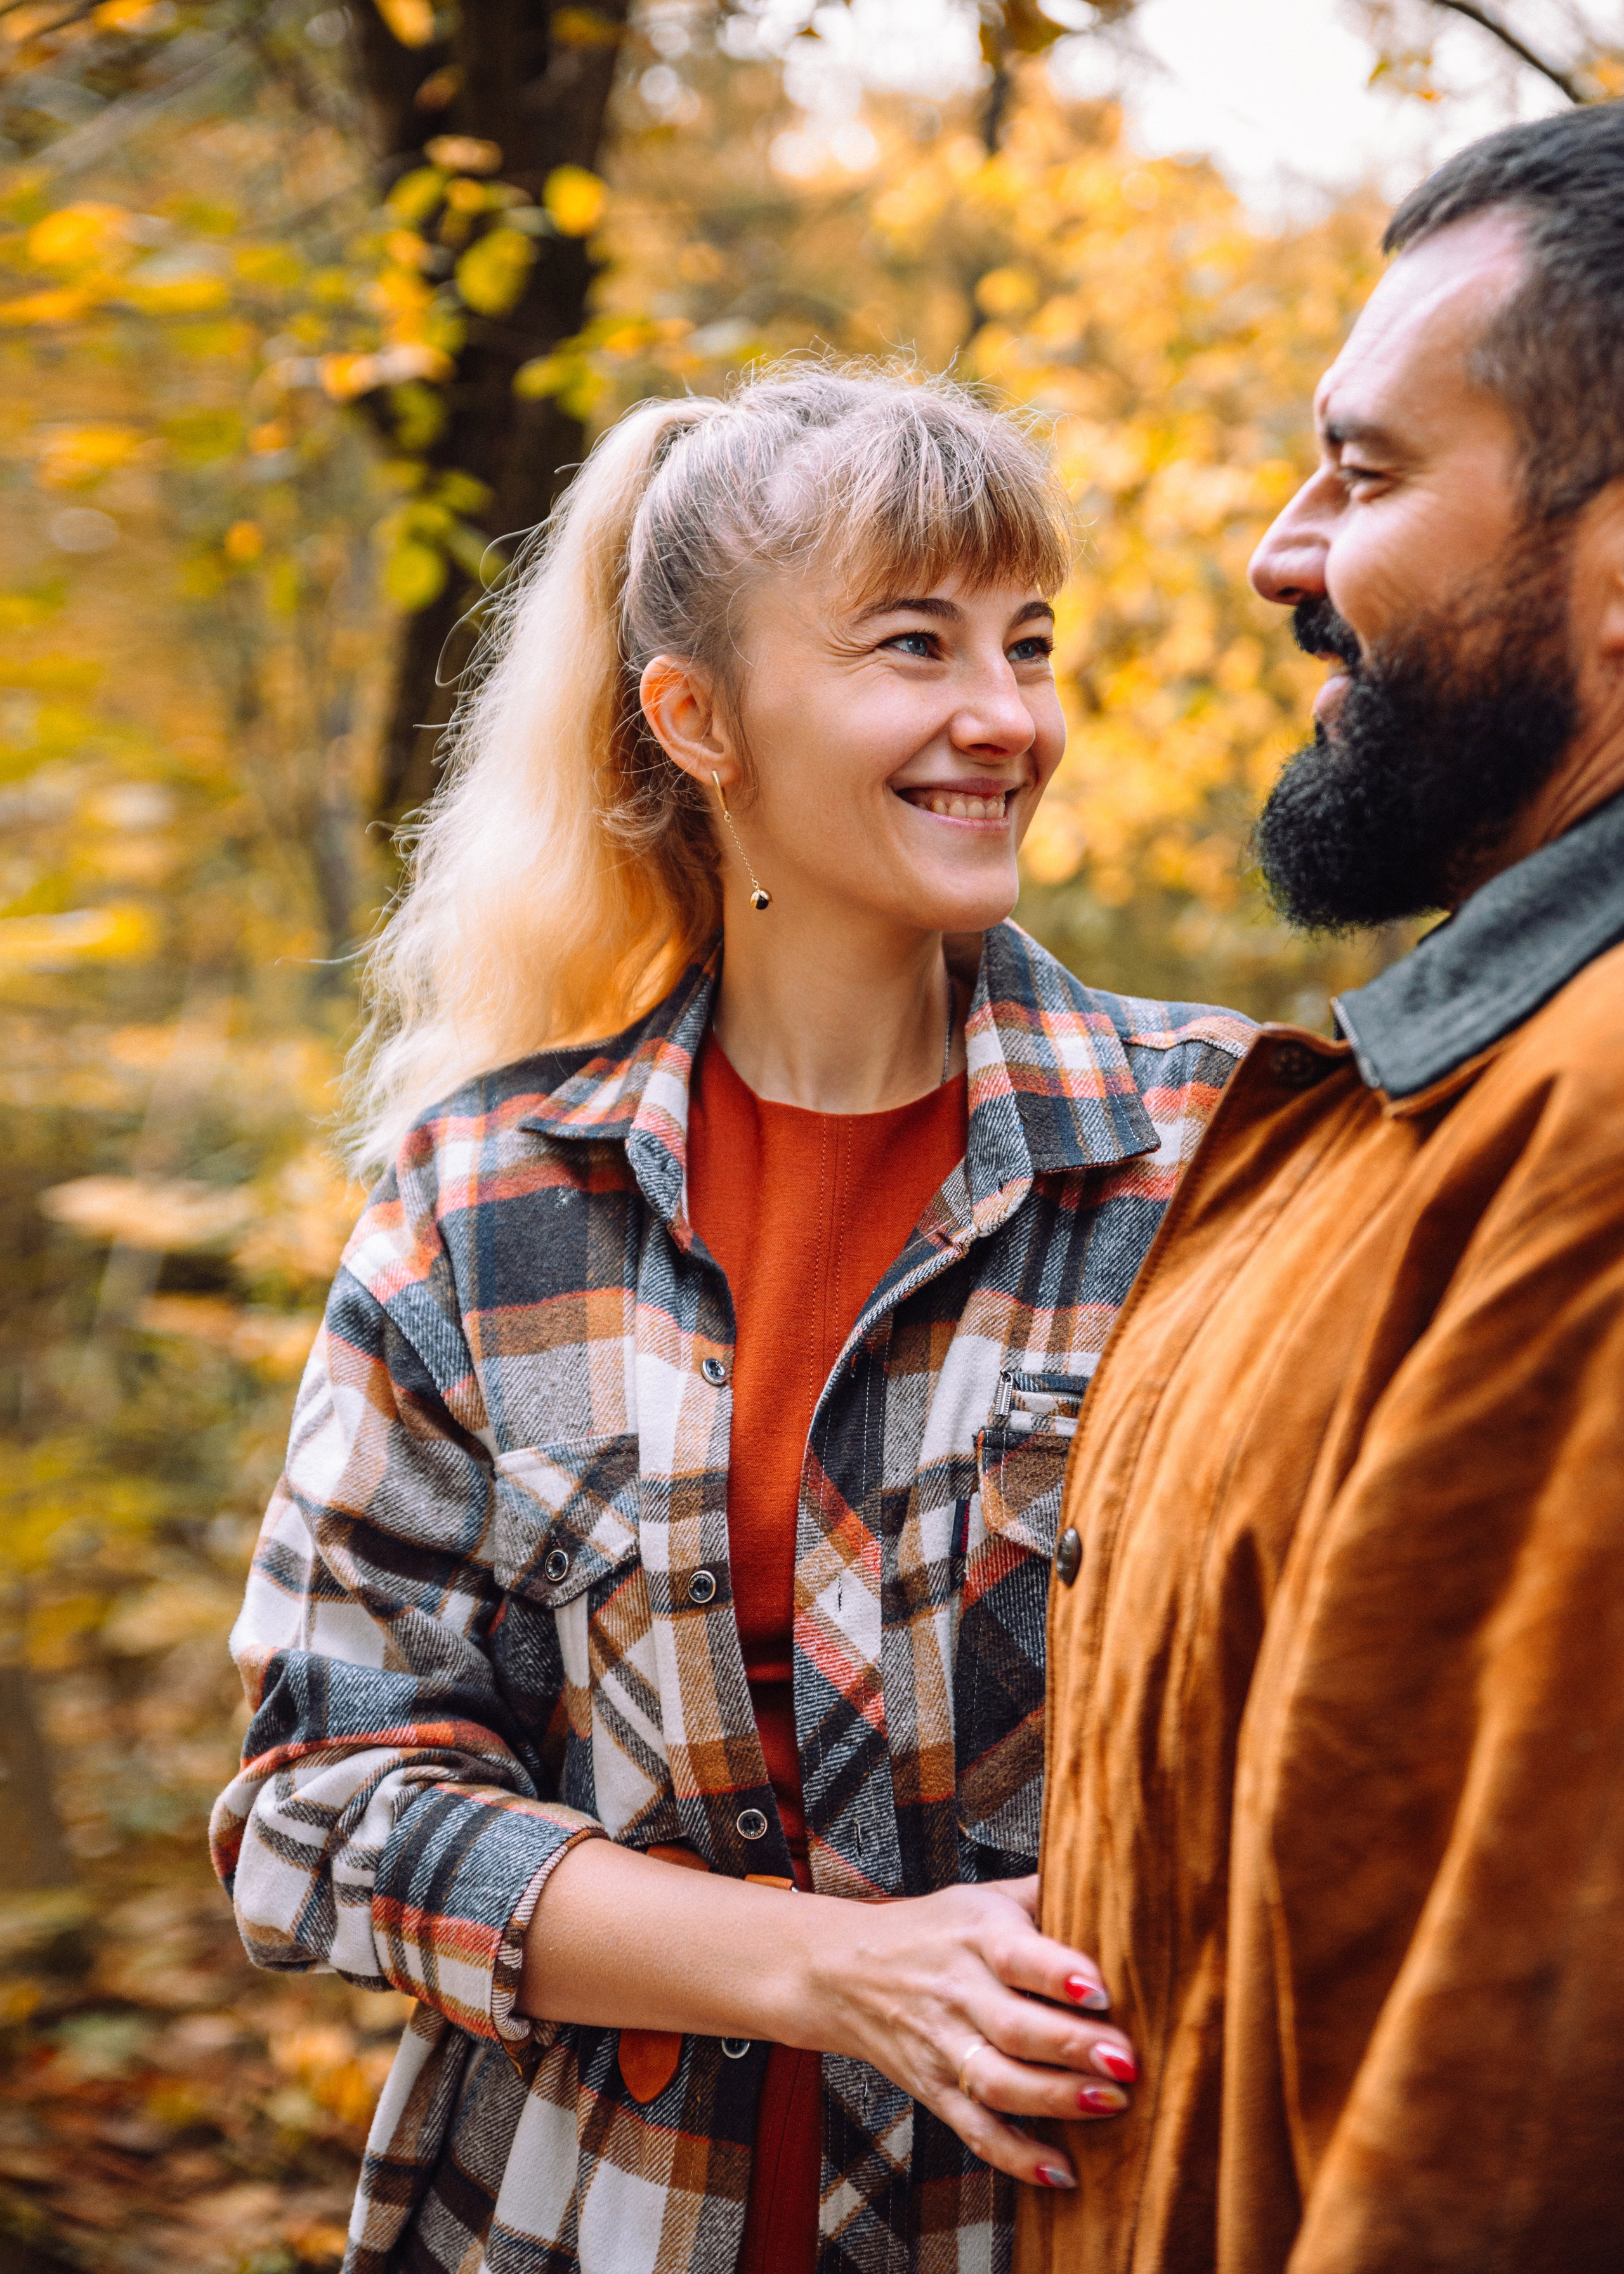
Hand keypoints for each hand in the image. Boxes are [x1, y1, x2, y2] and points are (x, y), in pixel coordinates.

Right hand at [800, 1874, 1132, 2189]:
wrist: (842, 1970)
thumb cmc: (935, 1929)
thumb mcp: (982, 1898)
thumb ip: (1043, 1893)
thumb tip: (1114, 1878)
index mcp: (975, 1935)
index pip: (1016, 1955)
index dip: (1058, 1973)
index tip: (1102, 1991)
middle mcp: (956, 1990)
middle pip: (1014, 2027)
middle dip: (1073, 2048)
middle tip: (1127, 2062)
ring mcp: (941, 2046)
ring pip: (998, 2082)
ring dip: (1056, 2099)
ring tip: (1110, 2104)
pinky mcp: (932, 2090)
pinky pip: (975, 2130)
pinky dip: (1016, 2156)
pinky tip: (1062, 2171)